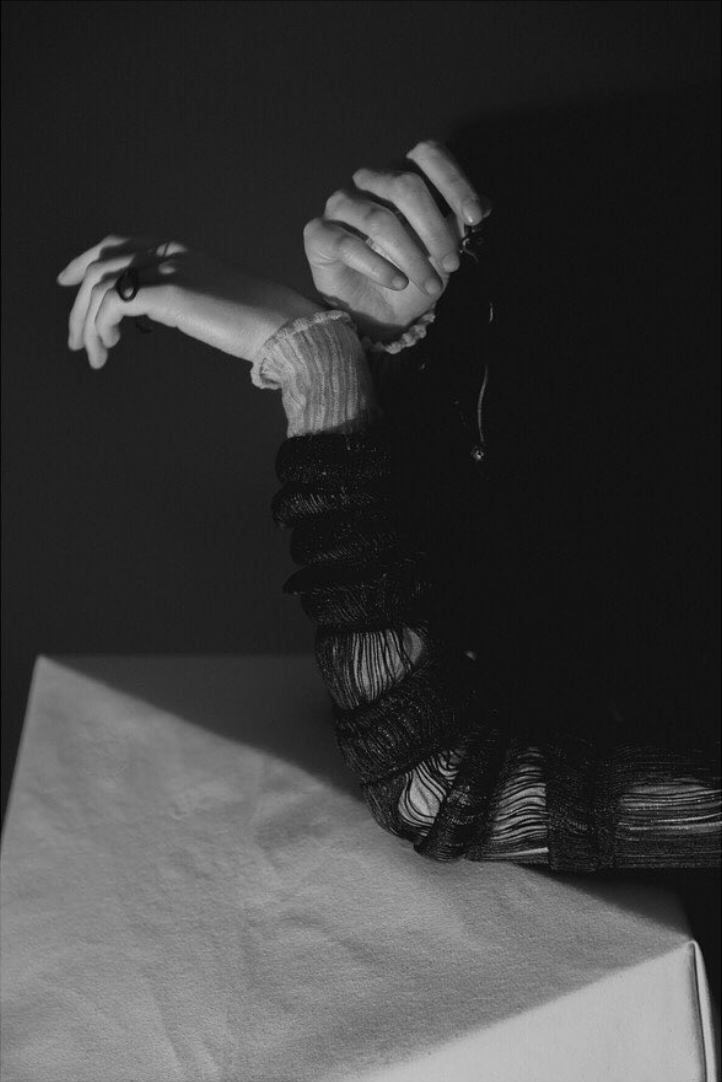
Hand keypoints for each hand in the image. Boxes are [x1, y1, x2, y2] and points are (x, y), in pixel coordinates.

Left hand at [57, 237, 320, 368]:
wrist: (288, 330)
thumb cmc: (263, 325)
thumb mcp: (214, 304)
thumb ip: (184, 301)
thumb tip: (159, 315)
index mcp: (182, 251)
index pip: (120, 245)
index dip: (87, 260)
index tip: (69, 283)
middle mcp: (172, 253)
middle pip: (102, 262)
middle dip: (79, 302)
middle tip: (77, 339)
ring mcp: (170, 269)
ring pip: (101, 283)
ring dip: (87, 321)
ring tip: (93, 353)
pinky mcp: (169, 292)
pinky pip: (113, 302)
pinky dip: (101, 325)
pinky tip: (108, 348)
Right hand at [303, 139, 490, 342]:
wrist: (378, 316)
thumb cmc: (410, 276)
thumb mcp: (441, 252)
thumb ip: (457, 225)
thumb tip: (485, 204)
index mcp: (401, 176)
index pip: (427, 155)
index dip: (454, 181)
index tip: (475, 218)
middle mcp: (368, 183)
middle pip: (405, 185)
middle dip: (434, 229)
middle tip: (453, 264)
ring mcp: (340, 206)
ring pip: (379, 219)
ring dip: (411, 257)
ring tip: (429, 285)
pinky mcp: (318, 235)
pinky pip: (347, 244)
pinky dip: (378, 267)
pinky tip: (397, 283)